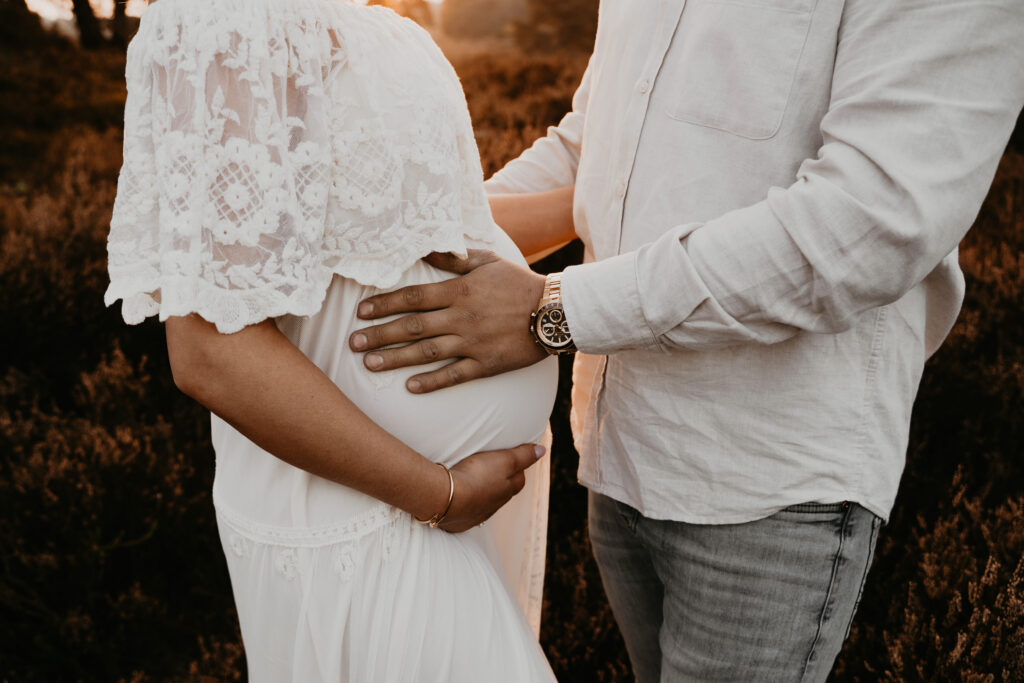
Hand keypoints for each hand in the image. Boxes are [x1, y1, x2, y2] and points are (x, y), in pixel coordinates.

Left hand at [349, 250, 547, 392]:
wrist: (555, 311)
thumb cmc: (519, 283)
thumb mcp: (487, 261)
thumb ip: (453, 257)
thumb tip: (424, 248)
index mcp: (459, 291)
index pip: (413, 297)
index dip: (384, 304)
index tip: (360, 312)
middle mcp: (461, 318)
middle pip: (412, 327)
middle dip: (379, 335)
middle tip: (352, 343)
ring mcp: (473, 343)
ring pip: (426, 353)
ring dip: (395, 359)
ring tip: (370, 365)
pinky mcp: (486, 364)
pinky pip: (454, 375)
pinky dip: (432, 382)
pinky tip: (410, 388)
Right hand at [437, 444, 545, 532]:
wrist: (447, 499)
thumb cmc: (477, 476)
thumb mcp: (504, 460)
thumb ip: (523, 455)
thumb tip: (542, 451)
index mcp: (507, 490)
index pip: (519, 479)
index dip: (517, 468)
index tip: (510, 458)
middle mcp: (495, 505)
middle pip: (503, 493)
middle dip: (502, 482)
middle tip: (493, 468)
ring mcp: (477, 515)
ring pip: (485, 503)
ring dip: (483, 494)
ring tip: (474, 481)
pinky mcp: (460, 521)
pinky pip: (467, 513)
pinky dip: (466, 505)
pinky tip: (459, 498)